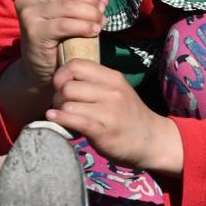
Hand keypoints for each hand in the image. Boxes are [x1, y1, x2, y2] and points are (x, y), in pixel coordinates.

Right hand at [15, 0, 107, 88]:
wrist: (42, 68)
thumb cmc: (60, 37)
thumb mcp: (73, 13)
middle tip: (101, 11)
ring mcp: (28, 13)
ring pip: (67, 6)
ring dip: (90, 13)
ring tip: (101, 22)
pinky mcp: (33, 32)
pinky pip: (64, 24)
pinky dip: (83, 26)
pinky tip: (94, 31)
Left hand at [47, 58, 183, 173]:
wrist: (151, 140)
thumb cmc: (128, 116)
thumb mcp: (117, 91)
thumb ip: (95, 83)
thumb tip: (62, 81)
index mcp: (112, 77)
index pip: (76, 65)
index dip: (61, 75)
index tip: (60, 87)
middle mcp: (111, 91)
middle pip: (68, 86)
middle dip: (57, 97)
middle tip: (61, 106)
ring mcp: (108, 111)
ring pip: (68, 104)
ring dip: (59, 111)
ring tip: (63, 117)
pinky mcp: (103, 130)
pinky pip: (74, 120)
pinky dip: (60, 119)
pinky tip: (54, 120)